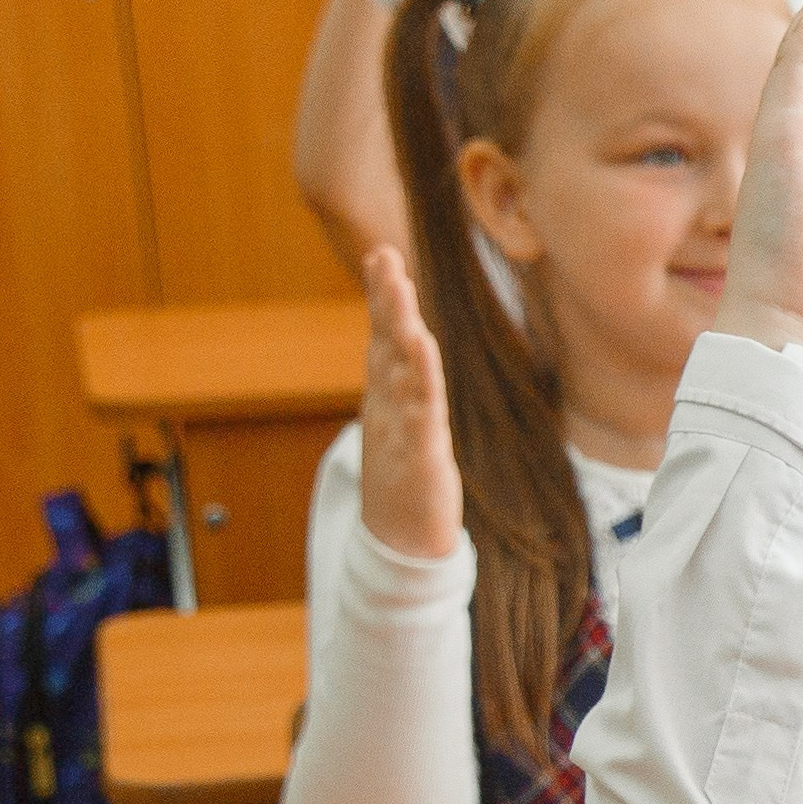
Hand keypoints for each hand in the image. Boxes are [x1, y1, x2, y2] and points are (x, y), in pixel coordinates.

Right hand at [357, 247, 464, 557]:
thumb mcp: (402, 428)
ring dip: (399, 325)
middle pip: (386, 345)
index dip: (382, 299)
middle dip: (385, 300)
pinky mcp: (422, 457)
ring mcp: (402, 431)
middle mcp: (388, 408)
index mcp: (386, 400)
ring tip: (398, 288)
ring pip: (401, 370)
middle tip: (381, 254)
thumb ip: (403, 388)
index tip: (380, 254)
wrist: (401, 549)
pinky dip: (420, 376)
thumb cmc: (404, 484)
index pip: (383, 340)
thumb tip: (407, 349)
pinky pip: (421, 409)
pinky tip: (421, 345)